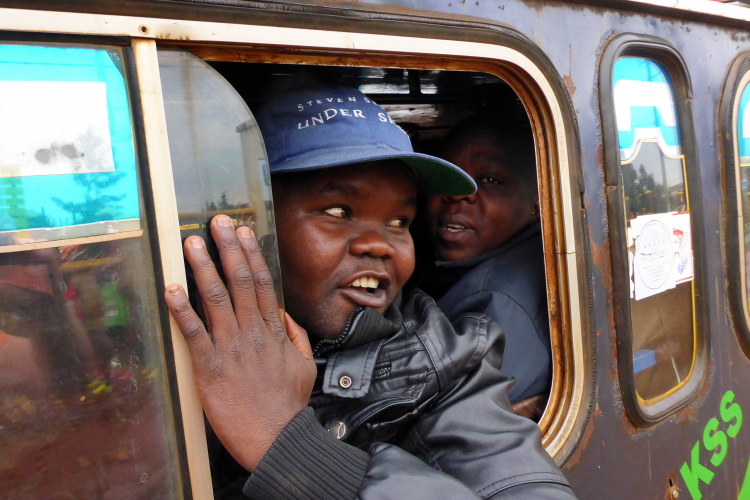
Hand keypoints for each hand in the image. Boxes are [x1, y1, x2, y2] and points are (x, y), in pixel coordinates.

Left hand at [164, 215, 316, 471]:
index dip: (251, 254)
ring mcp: (231, 347)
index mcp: (274, 331)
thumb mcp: (305, 365)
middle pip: (241, 281)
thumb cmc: (288, 404)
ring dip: (203, 268)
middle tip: (216, 223)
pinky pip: (194, 333)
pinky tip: (172, 289)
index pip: (263, 283)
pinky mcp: (210, 366)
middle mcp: (253, 332)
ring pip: (217, 299)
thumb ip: (295, 335)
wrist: (276, 438)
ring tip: (192, 244)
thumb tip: (284, 312)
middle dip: (227, 248)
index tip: (243, 233)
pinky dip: (182, 310)